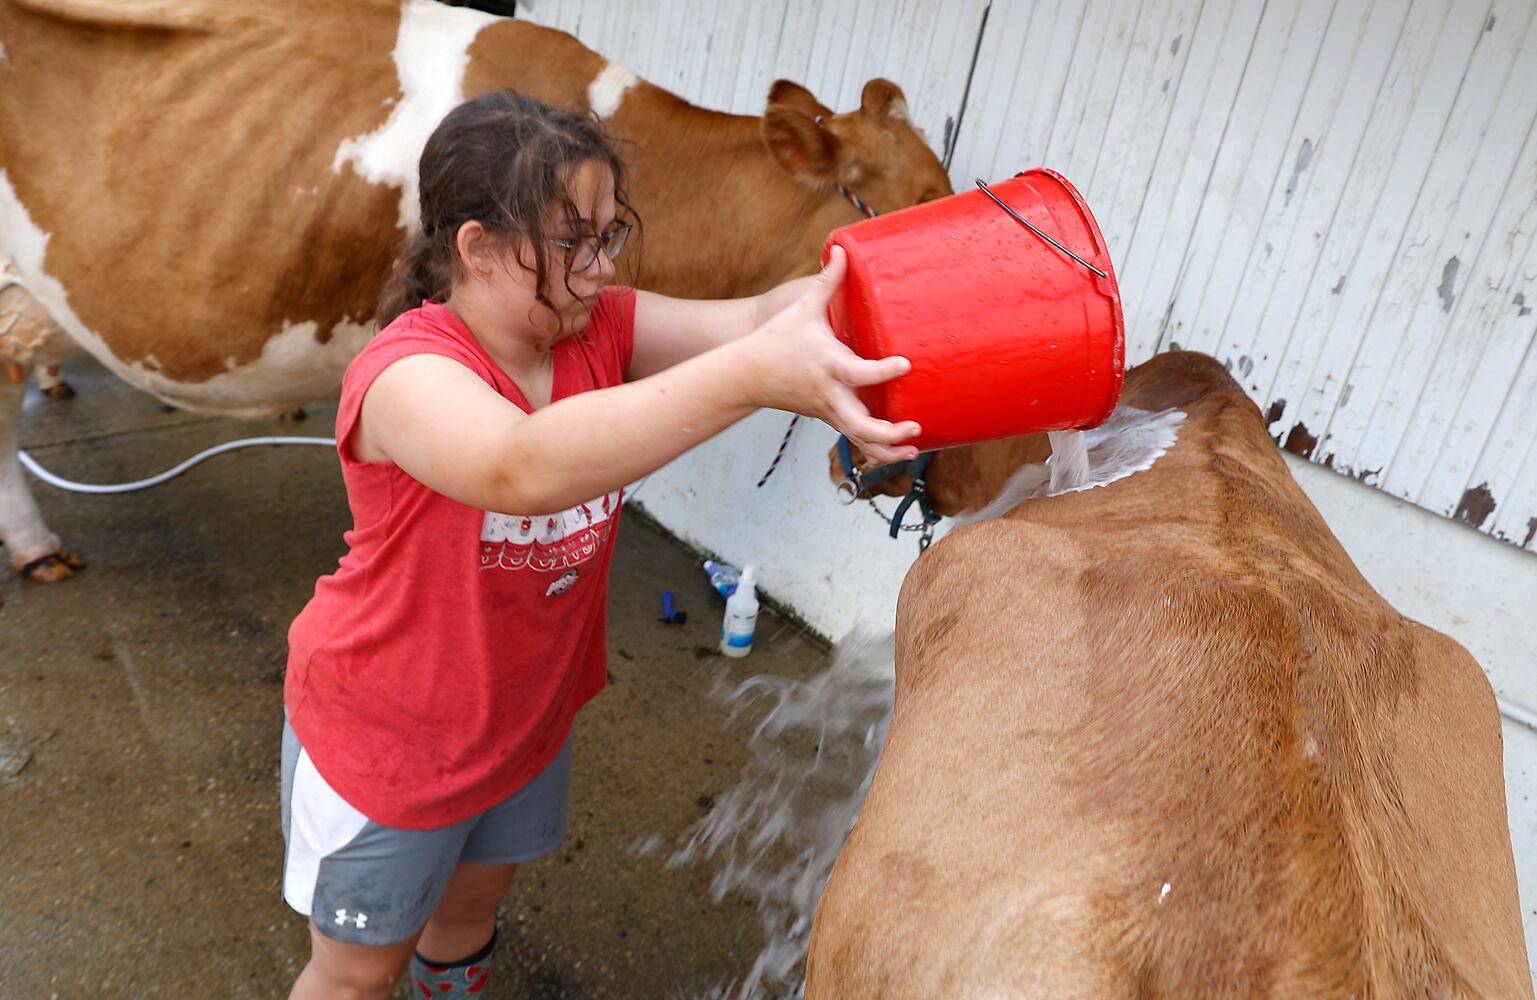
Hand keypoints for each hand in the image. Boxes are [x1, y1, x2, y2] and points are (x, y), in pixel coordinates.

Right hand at [741, 246, 921, 464]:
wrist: (747, 374)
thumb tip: (841, 248)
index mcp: (829, 365)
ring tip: (913, 449)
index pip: (859, 374)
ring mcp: (829, 411)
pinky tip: (900, 449)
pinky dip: (877, 449)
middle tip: (914, 426)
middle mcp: (831, 394)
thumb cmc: (777, 338)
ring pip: (859, 441)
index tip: (905, 364)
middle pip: (860, 426)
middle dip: (889, 433)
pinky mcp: (829, 419)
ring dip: (886, 450)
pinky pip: (854, 439)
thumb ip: (828, 281)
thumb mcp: (803, 308)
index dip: (883, 371)